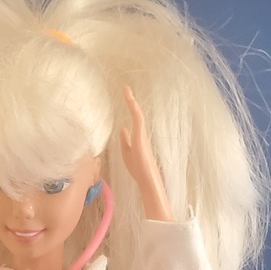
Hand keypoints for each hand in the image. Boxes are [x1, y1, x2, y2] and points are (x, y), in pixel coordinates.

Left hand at [119, 85, 174, 221]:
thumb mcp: (127, 154)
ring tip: (126, 90)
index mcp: (138, 139)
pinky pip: (138, 119)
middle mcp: (141, 135)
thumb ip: (125, 141)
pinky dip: (134, 109)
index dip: (129, 111)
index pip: (133, 122)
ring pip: (137, 115)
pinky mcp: (141, 137)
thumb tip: (122, 128)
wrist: (148, 180)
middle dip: (131, 102)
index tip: (126, 100)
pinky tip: (130, 100)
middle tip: (126, 89)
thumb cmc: (139, 171)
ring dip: (131, 102)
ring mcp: (142, 135)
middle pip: (136, 115)